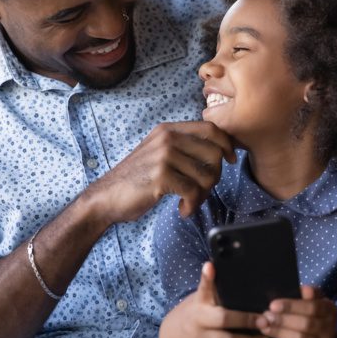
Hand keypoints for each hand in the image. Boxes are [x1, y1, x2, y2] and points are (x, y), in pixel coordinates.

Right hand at [84, 121, 235, 222]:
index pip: (211, 128)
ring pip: (207, 175)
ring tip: (190, 202)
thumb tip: (220, 152)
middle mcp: (167, 138)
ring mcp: (164, 156)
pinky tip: (182, 210)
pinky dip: (192, 205)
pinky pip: (194, 191)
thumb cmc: (136, 179)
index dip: (227, 144)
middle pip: (215, 152)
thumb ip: (183, 147)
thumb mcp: (158, 153)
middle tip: (203, 190)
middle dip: (215, 176)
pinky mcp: (161, 177)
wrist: (105, 197)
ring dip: (203, 195)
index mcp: (168, 130)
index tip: (230, 159)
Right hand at [159, 262, 268, 337]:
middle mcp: (198, 320)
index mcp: (198, 303)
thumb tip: (223, 268)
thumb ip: (212, 290)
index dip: (206, 278)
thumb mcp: (199, 299)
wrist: (173, 337)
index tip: (210, 266)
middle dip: (246, 321)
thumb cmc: (195, 312)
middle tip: (266, 321)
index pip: (203, 289)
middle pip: (223, 319)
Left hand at [258, 286, 336, 337]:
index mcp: (329, 308)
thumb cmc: (309, 317)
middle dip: (283, 318)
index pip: (313, 304)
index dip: (293, 304)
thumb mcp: (310, 304)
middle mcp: (329, 327)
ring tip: (264, 328)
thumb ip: (300, 296)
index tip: (273, 303)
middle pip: (307, 322)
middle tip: (265, 315)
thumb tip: (278, 286)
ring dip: (281, 334)